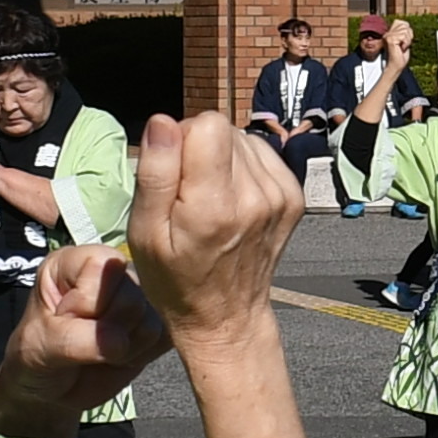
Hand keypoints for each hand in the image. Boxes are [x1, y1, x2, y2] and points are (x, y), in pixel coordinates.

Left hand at [0, 238, 169, 429]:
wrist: (52, 391)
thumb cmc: (37, 358)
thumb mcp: (39, 345)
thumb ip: (75, 338)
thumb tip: (120, 343)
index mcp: (77, 261)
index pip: (102, 266)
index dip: (85, 301)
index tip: (62, 319)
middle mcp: (112, 272)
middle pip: (131, 296)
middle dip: (105, 329)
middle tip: (82, 338)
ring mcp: (138, 297)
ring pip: (150, 320)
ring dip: (123, 347)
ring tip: (99, 350)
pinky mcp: (156, 323)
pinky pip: (163, 339)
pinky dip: (140, 356)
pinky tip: (119, 357)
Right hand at [120, 110, 306, 343]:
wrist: (226, 316)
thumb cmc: (176, 279)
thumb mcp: (145, 233)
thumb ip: (155, 174)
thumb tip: (163, 122)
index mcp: (216, 206)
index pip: (206, 124)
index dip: (181, 140)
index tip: (173, 176)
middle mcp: (256, 196)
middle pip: (223, 129)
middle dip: (199, 149)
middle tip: (189, 194)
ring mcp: (280, 196)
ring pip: (241, 139)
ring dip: (221, 159)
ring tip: (210, 199)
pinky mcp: (292, 196)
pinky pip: (260, 154)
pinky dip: (242, 168)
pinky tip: (231, 199)